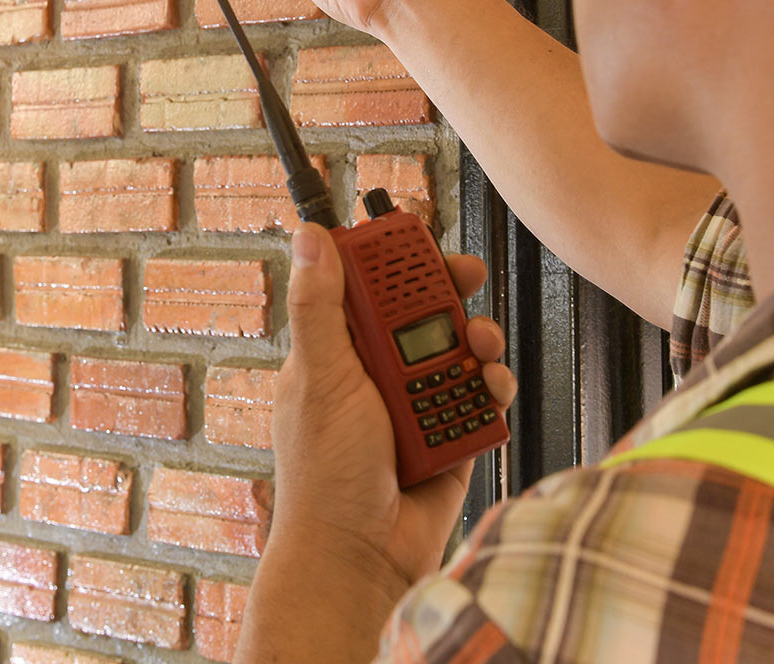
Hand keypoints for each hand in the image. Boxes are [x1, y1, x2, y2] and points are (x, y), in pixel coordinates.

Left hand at [269, 222, 516, 590]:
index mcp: (339, 349)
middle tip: (466, 276)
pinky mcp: (452, 431)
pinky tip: (487, 390)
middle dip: (449, 291)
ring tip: (477, 348)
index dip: (397, 258)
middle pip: (426, 307)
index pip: (372, 284)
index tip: (419, 239)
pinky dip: (493, 388)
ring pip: (461, 345)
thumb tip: (307, 237)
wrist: (363, 560)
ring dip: (477, 340)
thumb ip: (320, 307)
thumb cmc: (326, 477)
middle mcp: (379, 370)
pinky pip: (484, 393)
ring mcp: (417, 400)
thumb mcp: (321, 378)